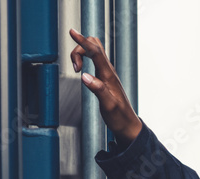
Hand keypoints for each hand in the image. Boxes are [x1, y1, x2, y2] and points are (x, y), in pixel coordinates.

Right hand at [69, 29, 142, 145]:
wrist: (128, 125)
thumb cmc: (119, 118)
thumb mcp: (108, 106)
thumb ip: (98, 90)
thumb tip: (85, 76)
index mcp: (108, 76)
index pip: (95, 52)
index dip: (82, 41)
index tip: (72, 32)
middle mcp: (108, 71)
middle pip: (94, 45)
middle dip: (80, 48)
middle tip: (74, 67)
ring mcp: (107, 73)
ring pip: (94, 50)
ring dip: (81, 52)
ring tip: (76, 69)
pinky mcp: (104, 77)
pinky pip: (94, 59)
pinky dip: (84, 57)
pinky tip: (81, 69)